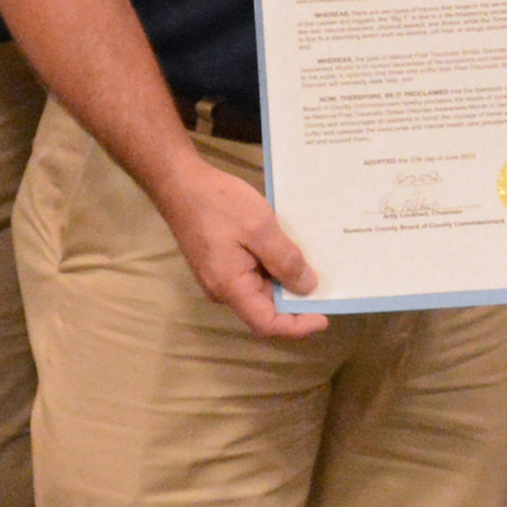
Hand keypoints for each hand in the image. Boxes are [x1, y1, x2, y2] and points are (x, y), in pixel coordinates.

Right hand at [152, 154, 328, 342]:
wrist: (179, 182)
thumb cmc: (218, 203)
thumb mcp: (260, 227)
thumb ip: (285, 260)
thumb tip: (307, 288)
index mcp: (230, 287)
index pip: (266, 324)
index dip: (297, 325)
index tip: (324, 316)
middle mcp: (222, 290)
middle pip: (264, 309)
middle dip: (295, 302)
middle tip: (327, 286)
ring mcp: (220, 276)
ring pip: (259, 291)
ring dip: (284, 282)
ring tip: (313, 265)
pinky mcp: (220, 262)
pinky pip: (251, 275)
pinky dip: (272, 268)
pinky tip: (288, 251)